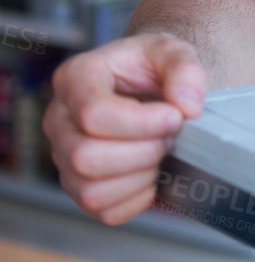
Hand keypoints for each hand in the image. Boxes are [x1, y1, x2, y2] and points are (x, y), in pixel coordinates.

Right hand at [43, 33, 206, 224]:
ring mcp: (64, 157)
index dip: (142, 123)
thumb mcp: (173, 51)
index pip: (93, 114)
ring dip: (141, 177)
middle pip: (85, 157)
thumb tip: (188, 107)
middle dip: (142, 151)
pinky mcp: (80, 186)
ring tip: (161, 152)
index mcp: (75, 78)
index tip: (175, 117)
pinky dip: (138, 198)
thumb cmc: (152, 66)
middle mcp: (59, 121)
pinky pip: (104, 210)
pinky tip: (152, 172)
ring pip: (91, 190)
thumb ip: (185, 70)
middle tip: (170, 136)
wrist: (147, 82)